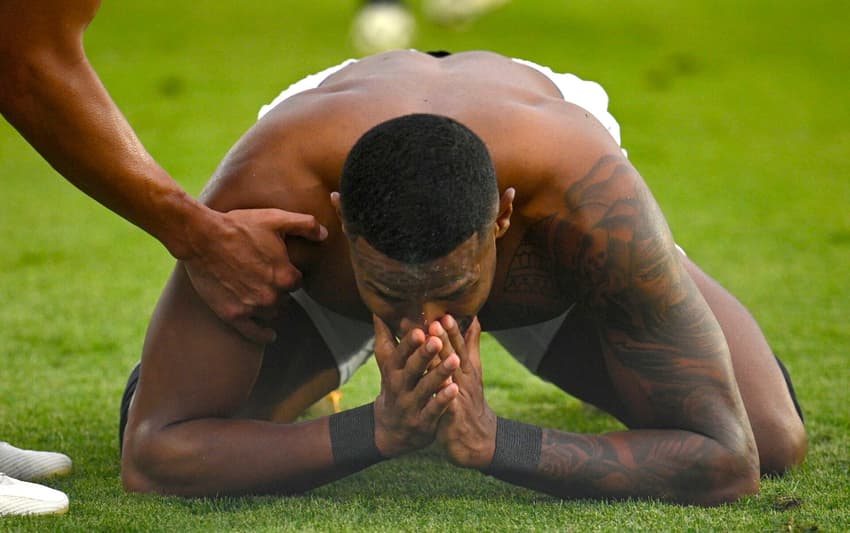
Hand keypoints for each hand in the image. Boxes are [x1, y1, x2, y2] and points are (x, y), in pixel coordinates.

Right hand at [183, 207, 326, 343]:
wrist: (202, 238)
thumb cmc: (239, 226)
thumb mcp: (276, 219)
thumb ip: (306, 225)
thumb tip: (325, 234)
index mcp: (286, 276)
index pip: (297, 282)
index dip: (288, 273)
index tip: (278, 266)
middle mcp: (272, 296)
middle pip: (285, 299)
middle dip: (278, 289)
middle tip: (264, 276)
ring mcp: (252, 308)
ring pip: (271, 313)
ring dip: (269, 305)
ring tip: (260, 294)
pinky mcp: (233, 315)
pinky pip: (254, 333)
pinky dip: (263, 335)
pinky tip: (270, 335)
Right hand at [372, 315, 459, 456]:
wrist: (391, 430)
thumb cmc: (395, 387)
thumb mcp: (388, 365)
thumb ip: (386, 339)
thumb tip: (378, 311)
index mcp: (393, 371)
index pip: (399, 355)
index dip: (408, 343)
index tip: (419, 329)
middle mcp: (400, 387)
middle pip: (412, 370)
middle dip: (424, 355)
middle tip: (437, 340)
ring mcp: (411, 405)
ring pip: (426, 388)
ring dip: (439, 374)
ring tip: (454, 359)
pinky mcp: (423, 422)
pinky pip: (434, 410)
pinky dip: (443, 400)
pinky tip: (455, 388)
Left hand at [435, 315, 496, 469]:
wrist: (479, 440)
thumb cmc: (469, 401)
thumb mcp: (472, 371)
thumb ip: (471, 345)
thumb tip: (474, 319)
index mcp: (465, 369)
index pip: (459, 345)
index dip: (451, 329)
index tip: (442, 310)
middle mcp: (464, 380)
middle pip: (455, 356)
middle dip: (446, 339)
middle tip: (436, 320)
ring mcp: (460, 397)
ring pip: (451, 376)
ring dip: (443, 361)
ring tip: (435, 347)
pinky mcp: (454, 416)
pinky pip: (448, 403)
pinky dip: (445, 394)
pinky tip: (439, 386)